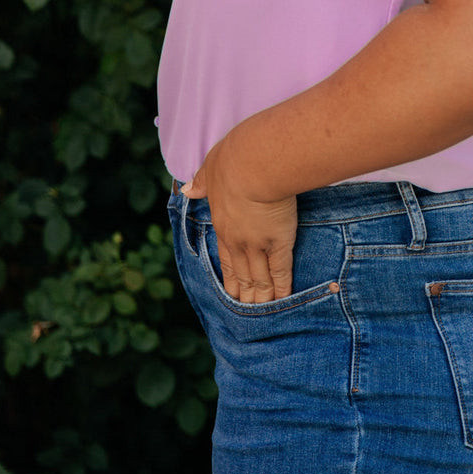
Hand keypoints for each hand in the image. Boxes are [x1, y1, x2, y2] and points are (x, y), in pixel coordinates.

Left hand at [180, 133, 296, 302]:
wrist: (255, 164)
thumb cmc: (233, 160)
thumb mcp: (211, 168)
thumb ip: (201, 181)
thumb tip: (187, 189)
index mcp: (222, 225)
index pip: (226, 259)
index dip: (230, 279)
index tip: (232, 294)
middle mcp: (238, 241)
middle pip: (242, 275)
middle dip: (245, 295)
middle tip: (248, 313)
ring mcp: (258, 244)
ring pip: (260, 278)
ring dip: (263, 297)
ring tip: (266, 312)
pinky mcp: (279, 243)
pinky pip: (281, 271)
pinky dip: (282, 287)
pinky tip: (284, 299)